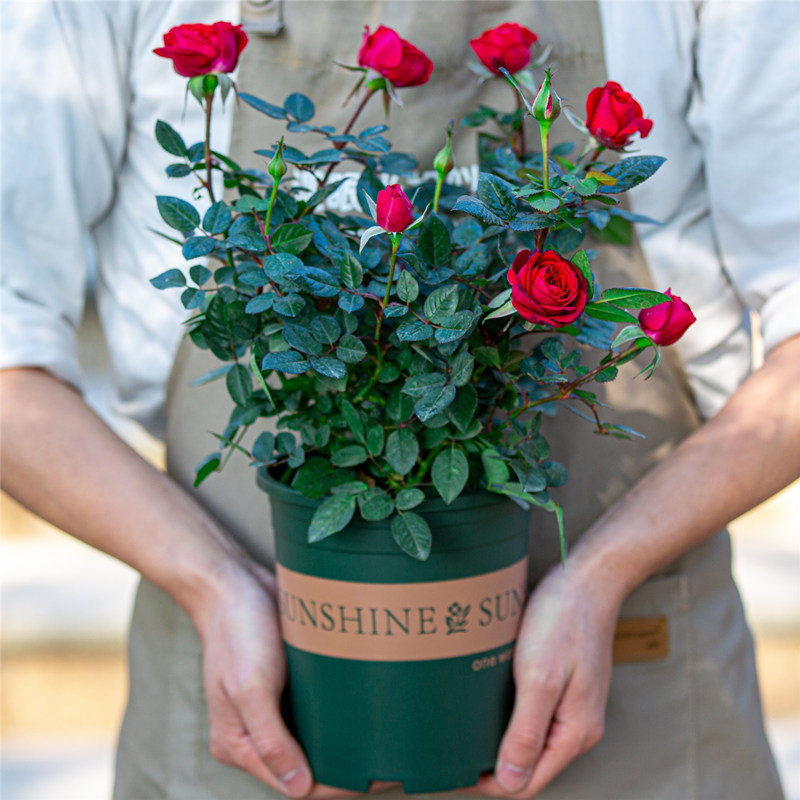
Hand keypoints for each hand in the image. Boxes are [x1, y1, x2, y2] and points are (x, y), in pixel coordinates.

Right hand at [197, 561, 362, 797]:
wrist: (233, 581)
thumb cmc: (237, 631)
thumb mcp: (250, 687)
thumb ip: (270, 740)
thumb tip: (299, 787)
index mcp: (238, 744)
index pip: (293, 784)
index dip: (335, 786)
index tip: (374, 778)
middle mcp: (254, 732)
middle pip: (306, 767)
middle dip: (346, 768)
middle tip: (390, 763)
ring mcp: (271, 709)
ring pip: (314, 740)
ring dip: (345, 743)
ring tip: (385, 742)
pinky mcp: (286, 684)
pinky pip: (315, 710)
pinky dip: (339, 715)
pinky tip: (367, 710)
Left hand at [467, 564, 621, 797]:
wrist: (587, 577)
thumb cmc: (564, 620)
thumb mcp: (540, 678)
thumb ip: (526, 732)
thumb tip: (511, 783)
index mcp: (575, 732)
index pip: (528, 782)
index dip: (489, 784)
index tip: (454, 770)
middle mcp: (578, 725)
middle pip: (530, 764)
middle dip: (493, 764)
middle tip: (452, 749)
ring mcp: (573, 704)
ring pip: (531, 738)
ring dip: (500, 739)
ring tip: (465, 728)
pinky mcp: (565, 684)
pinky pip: (534, 713)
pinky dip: (510, 714)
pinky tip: (487, 702)